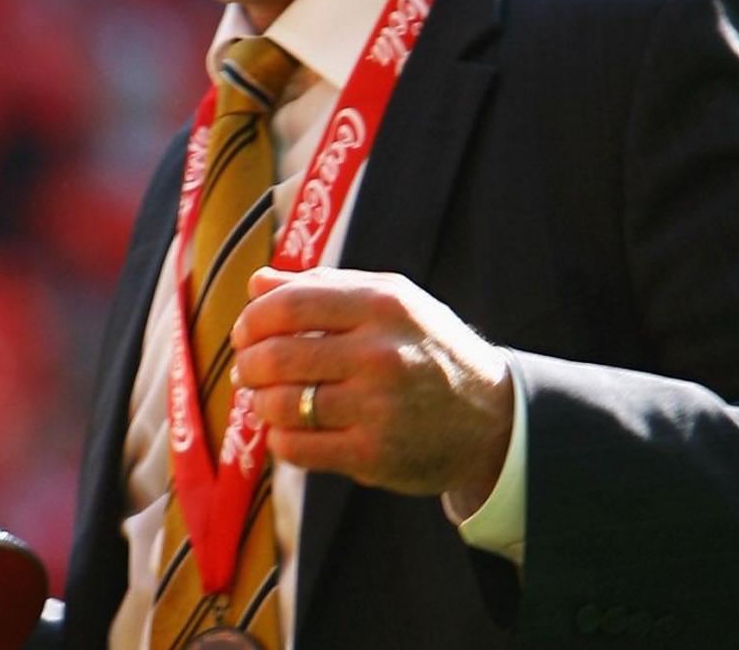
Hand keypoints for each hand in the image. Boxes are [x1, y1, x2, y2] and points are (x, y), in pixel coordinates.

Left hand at [230, 267, 513, 511]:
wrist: (493, 420)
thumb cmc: (429, 351)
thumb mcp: (392, 302)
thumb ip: (324, 288)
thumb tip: (257, 283)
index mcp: (382, 305)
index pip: (290, 304)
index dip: (254, 319)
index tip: (245, 331)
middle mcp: (380, 354)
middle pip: (279, 355)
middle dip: (250, 363)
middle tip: (247, 368)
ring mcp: (377, 408)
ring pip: (283, 404)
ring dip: (260, 402)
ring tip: (263, 398)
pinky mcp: (373, 455)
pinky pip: (297, 447)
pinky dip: (279, 438)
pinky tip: (287, 429)